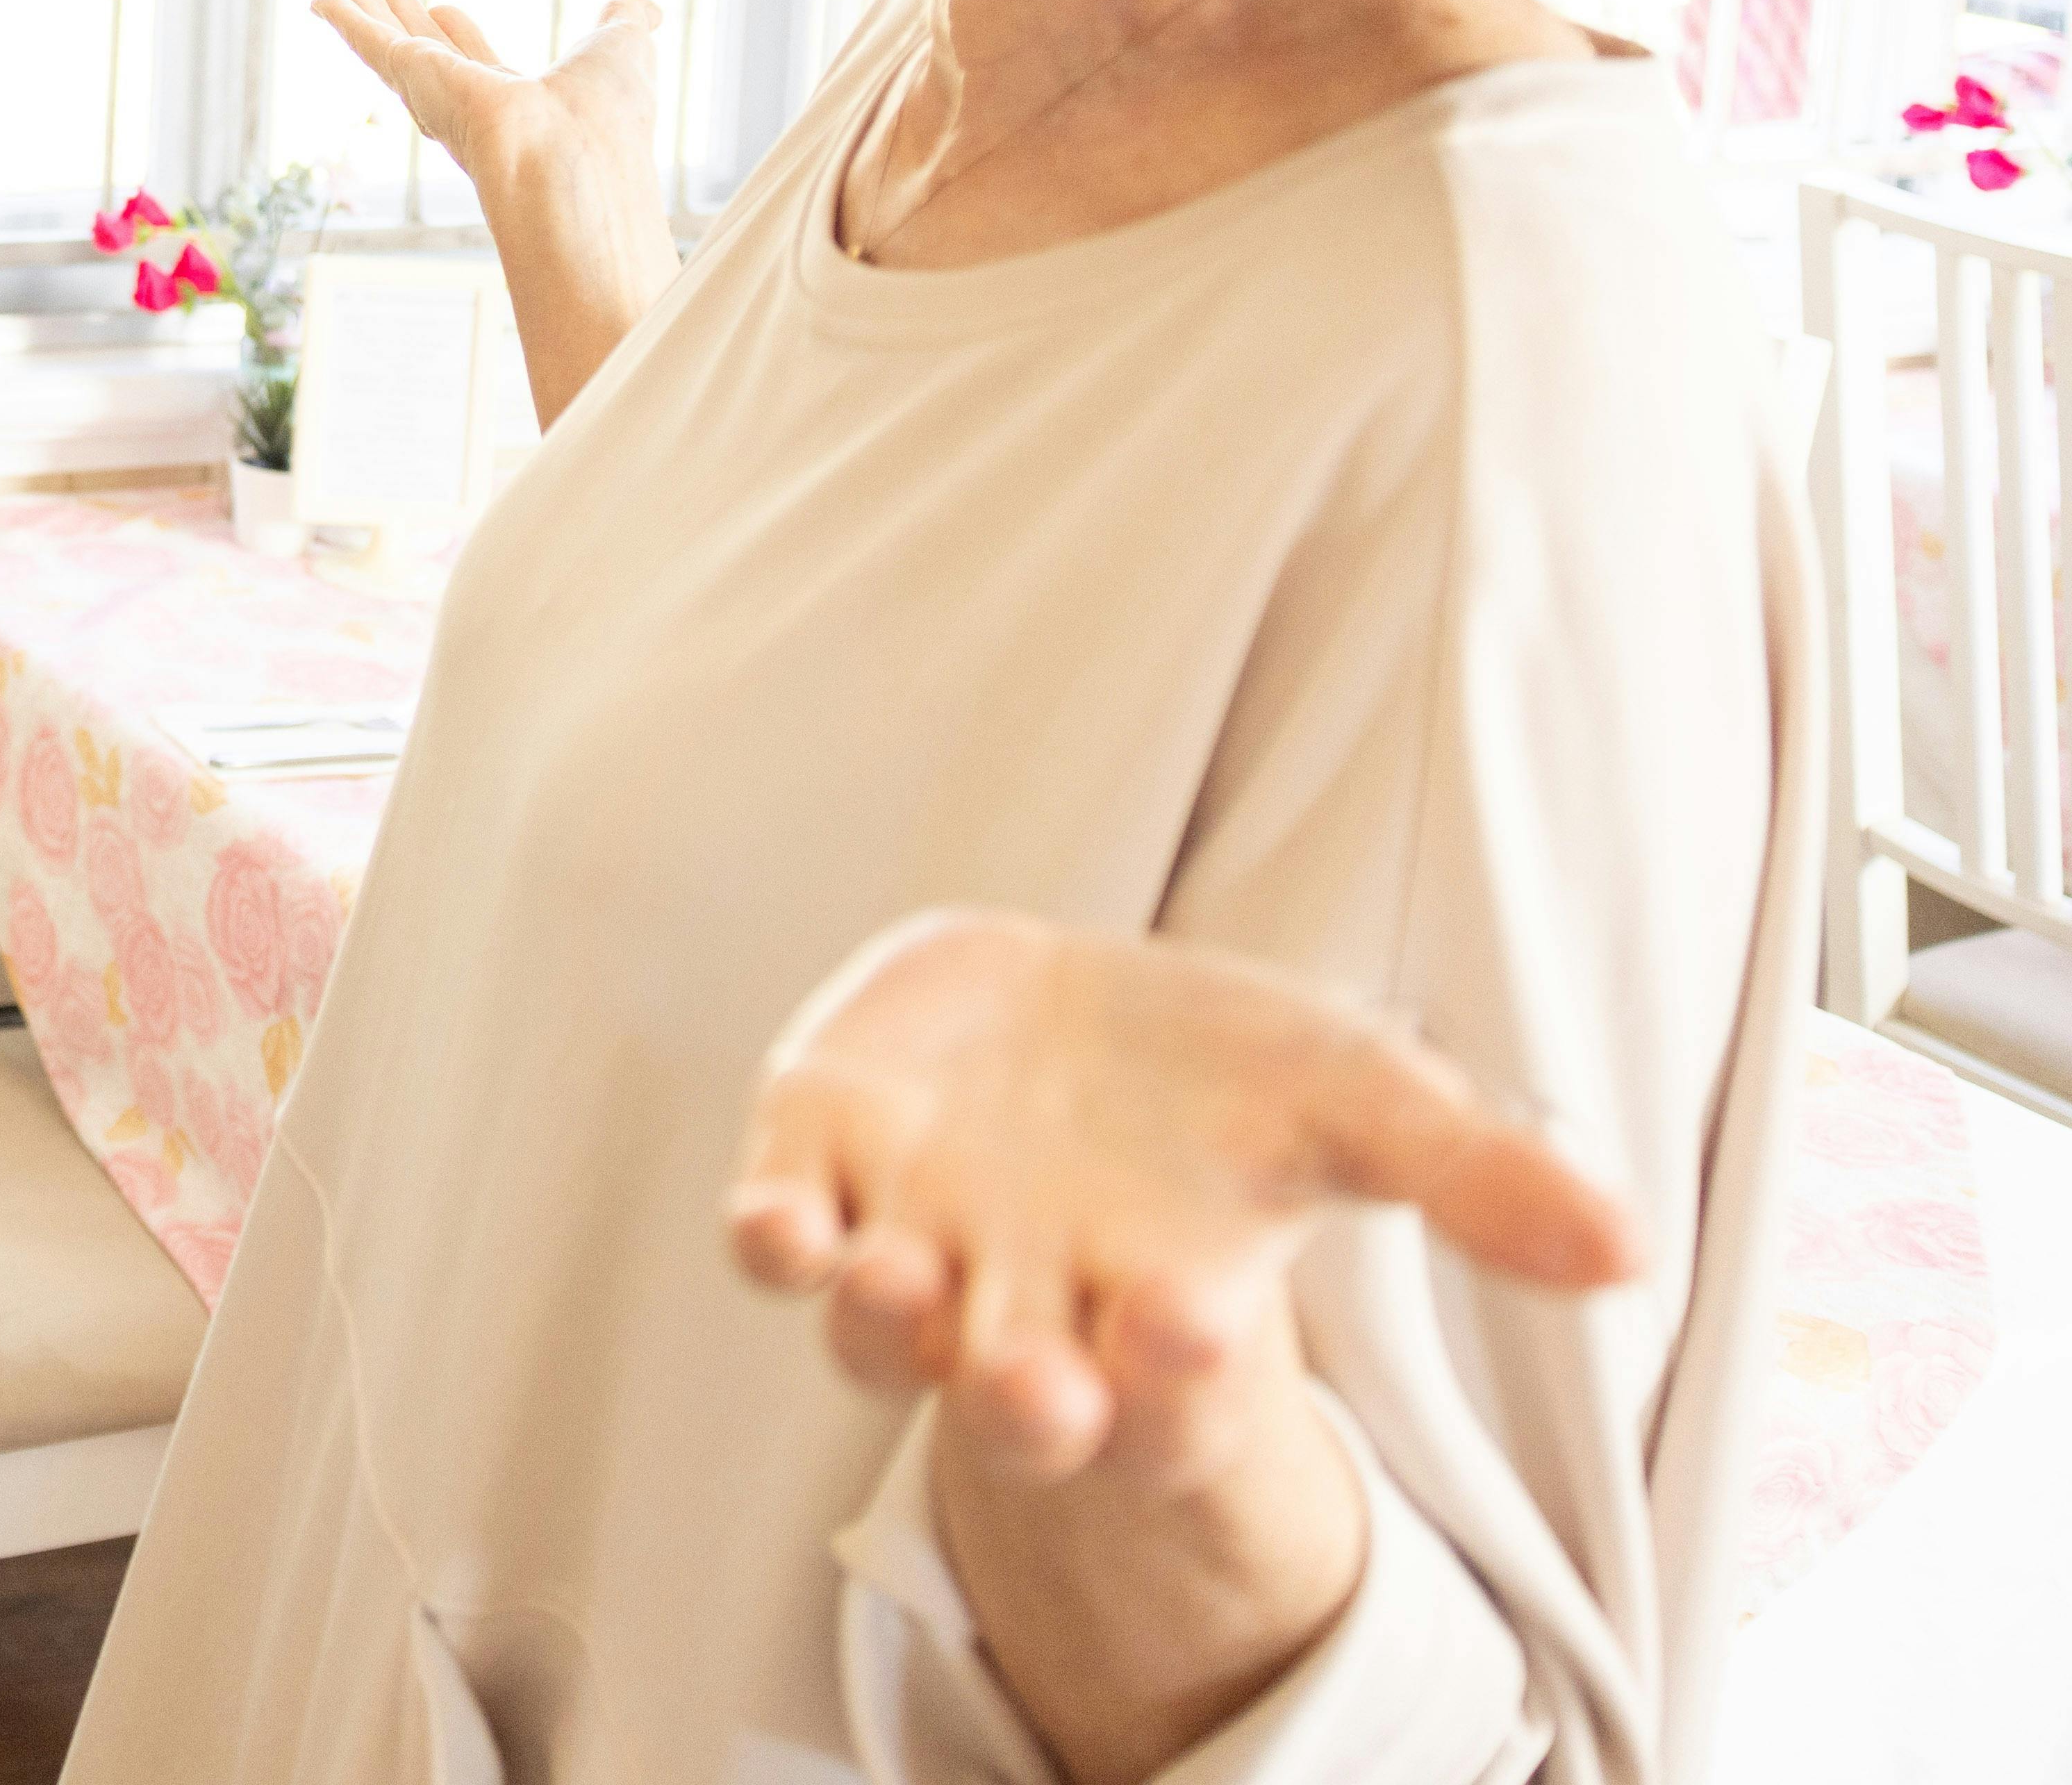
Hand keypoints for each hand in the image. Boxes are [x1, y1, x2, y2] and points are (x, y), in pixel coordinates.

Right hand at [316, 0, 670, 413]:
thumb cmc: (609, 122)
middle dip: (406, 26)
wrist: (576, 163)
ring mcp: (437, 99)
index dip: (463, 36)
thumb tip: (641, 6)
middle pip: (428, 59)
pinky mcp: (414, 79)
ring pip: (393, 50)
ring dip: (367, 17)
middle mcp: (470, 112)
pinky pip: (371, 45)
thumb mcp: (623, 52)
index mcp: (517, 110)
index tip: (445, 9)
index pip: (481, 67)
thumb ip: (625, 25)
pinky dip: (345, 20)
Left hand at [727, 911, 1636, 1781]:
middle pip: (1020, 1394)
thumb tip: (1626, 1250)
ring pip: (877, 1328)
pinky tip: (778, 1223)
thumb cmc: (1225, 1075)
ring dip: (885, 1318)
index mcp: (1161, 1315)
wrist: (1080, 1003)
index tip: (1200, 1326)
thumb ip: (1476, 1178)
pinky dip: (772, 1235)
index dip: (1180, 1378)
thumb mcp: (1357, 1102)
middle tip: (1041, 1383)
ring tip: (905, 1280)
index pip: (1173, 1390)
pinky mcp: (819, 1166)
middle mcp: (1027, 1305)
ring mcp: (912, 1240)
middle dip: (1025, 1395)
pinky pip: (779, 1230)